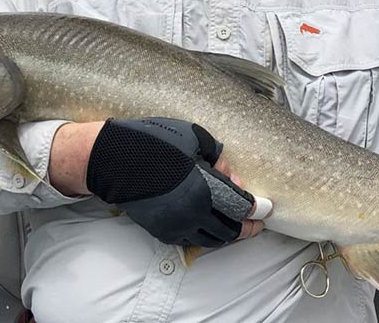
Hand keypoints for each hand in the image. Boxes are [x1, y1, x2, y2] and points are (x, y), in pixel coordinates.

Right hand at [84, 117, 270, 246]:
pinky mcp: (161, 230)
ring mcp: (176, 224)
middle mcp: (193, 211)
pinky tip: (209, 226)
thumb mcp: (192, 138)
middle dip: (247, 227)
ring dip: (228, 234)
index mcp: (204, 187)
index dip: (257, 209)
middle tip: (256, 223)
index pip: (241, 206)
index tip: (266, 208)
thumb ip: (217, 157)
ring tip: (236, 226)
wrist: (112, 159)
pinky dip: (205, 236)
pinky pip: (191, 239)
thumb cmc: (153, 141)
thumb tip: (231, 176)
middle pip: (230, 230)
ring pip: (211, 239)